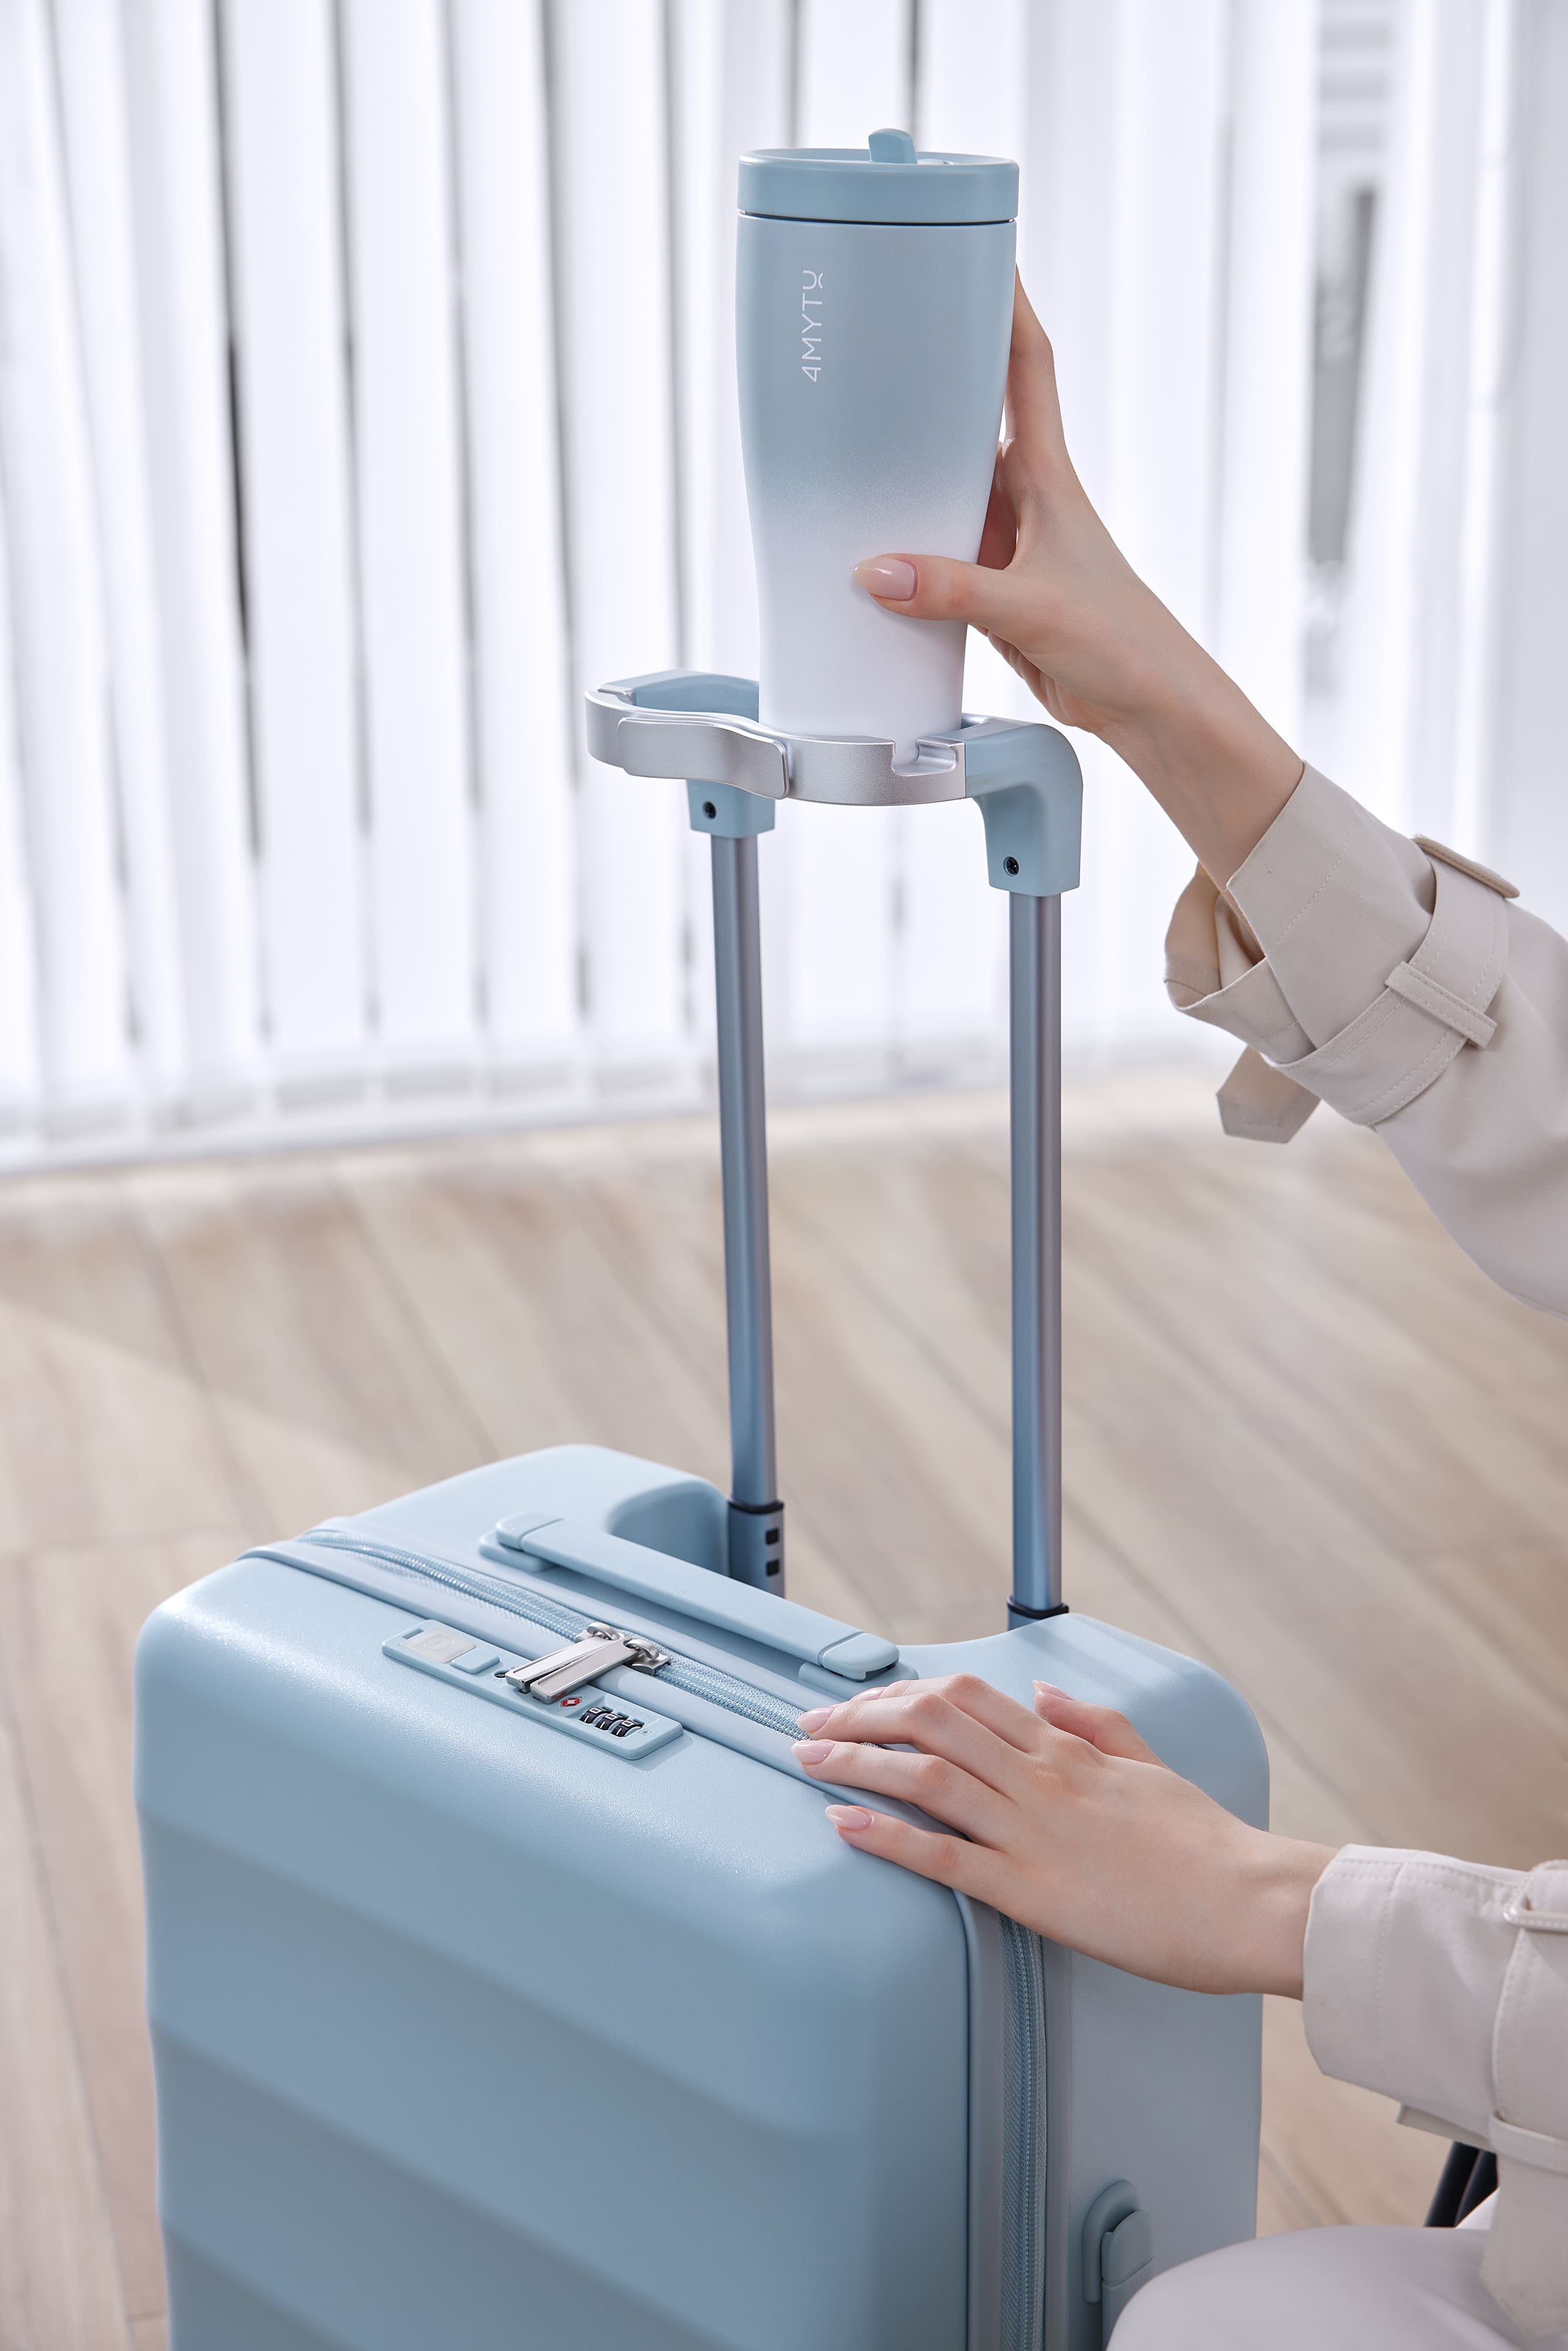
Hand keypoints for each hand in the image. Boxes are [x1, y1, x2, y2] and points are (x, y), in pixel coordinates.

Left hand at [794, 1674, 1332, 1996]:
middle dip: (861, 1717)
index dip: (903, 1694)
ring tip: (807, 1760)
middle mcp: (1041, 1778)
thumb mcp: (1149, 1763)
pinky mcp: (1032, 1890)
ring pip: (927, 1776)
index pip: (967, 1698)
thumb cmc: (1206, 1844)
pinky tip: (844, 1824)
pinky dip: (886, 1835)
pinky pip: (944, 1856)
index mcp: (1066, 1749)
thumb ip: (1094, 1723)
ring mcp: (1033, 1831)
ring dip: (856, 1762)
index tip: (863, 1703)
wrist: (1250, 1901)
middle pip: (931, 1721)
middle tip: (813, 1726)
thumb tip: (1043, 1691)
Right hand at [851, 279, 1302, 886]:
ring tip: (844, 441)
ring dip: (904, 472)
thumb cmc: (1120, 641)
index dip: (1005, 304)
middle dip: (927, 379)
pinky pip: (934, 553)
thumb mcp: (1030, 609)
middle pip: (966, 418)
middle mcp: (1024, 496)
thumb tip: (873, 572)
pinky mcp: (990, 589)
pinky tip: (864, 551)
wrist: (1147, 703)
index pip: (1025, 366)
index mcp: (1046, 474)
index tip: (979, 249)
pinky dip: (901, 549)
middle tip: (873, 339)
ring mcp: (1005, 542)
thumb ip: (951, 590)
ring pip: (942, 489)